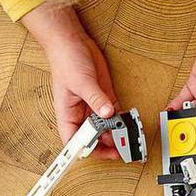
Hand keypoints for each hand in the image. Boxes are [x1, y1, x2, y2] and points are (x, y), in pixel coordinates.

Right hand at [22, 4, 121, 158]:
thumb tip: (108, 113)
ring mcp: (93, 107)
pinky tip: (130, 125)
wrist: (72, 41)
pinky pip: (114, 115)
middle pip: (92, 138)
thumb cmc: (66, 60)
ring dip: (116, 134)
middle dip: (105, 145)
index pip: (73, 140)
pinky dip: (122, 121)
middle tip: (121, 149)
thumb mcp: (81, 81)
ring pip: (105, 129)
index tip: (98, 154)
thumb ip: (96, 99)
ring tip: (128, 139)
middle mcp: (80, 114)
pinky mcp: (104, 98)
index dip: (84, 150)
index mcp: (67, 114)